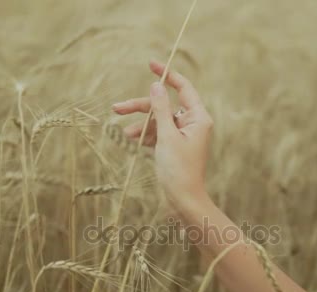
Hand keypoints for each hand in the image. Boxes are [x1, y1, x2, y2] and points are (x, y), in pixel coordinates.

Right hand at [112, 60, 213, 211]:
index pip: (183, 88)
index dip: (166, 75)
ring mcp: (183, 136)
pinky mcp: (174, 147)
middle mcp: (193, 124)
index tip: (150, 64)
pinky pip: (158, 134)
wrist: (184, 201)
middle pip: (165, 105)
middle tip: (117, 108)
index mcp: (198, 118)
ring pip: (158, 120)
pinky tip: (131, 140)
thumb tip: (156, 86)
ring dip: (141, 125)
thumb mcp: (166, 136)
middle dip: (142, 107)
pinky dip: (145, 135)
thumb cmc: (179, 170)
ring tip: (123, 132)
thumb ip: (160, 109)